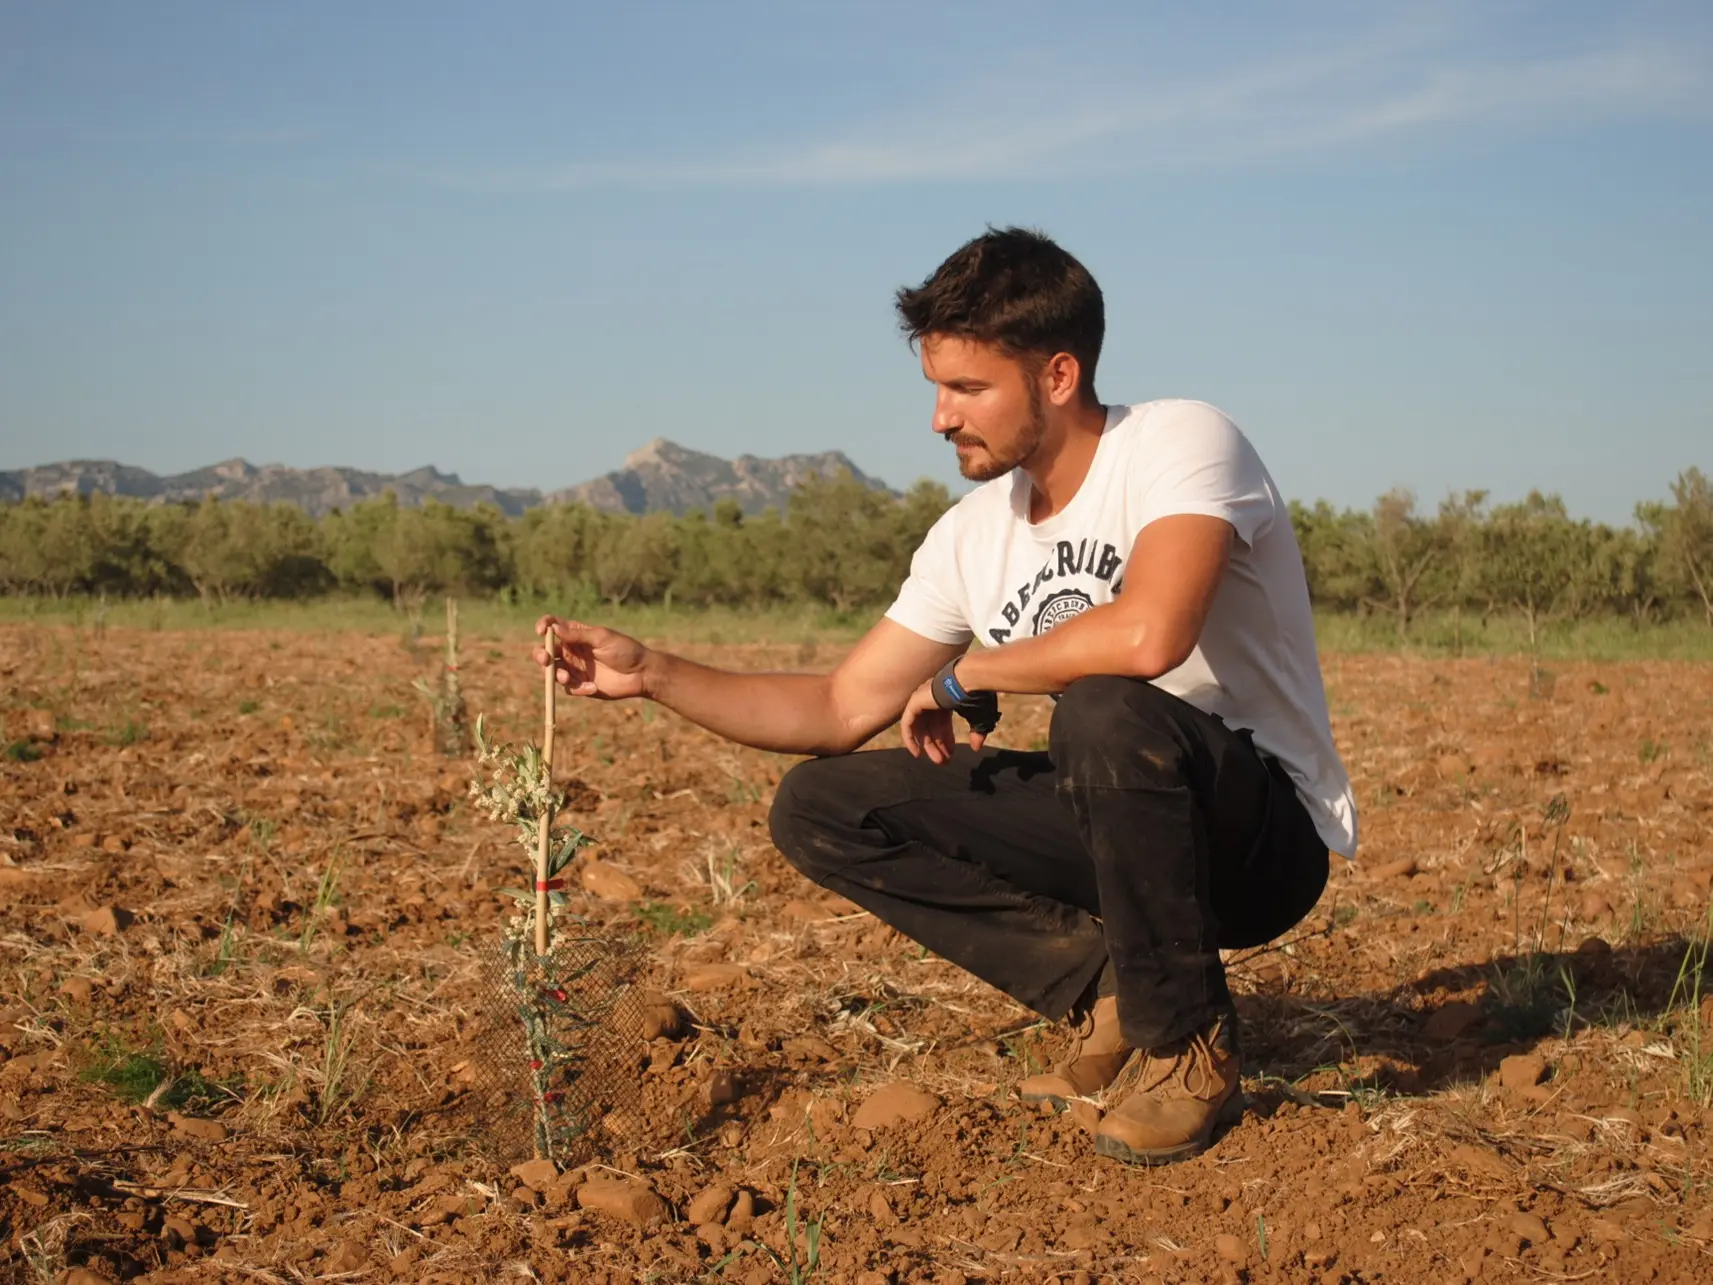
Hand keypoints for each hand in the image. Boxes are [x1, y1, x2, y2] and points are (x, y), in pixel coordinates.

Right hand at [533, 616, 652, 700]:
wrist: (641, 673)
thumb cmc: (625, 650)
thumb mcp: (602, 638)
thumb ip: (578, 635)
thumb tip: (554, 628)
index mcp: (576, 634)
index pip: (553, 626)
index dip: (543, 626)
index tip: (541, 631)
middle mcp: (572, 651)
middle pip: (545, 651)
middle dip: (540, 655)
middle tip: (545, 659)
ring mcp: (575, 668)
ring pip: (552, 672)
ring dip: (555, 674)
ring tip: (567, 677)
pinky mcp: (581, 685)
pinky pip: (569, 688)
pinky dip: (577, 689)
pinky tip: (593, 687)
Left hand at [899, 679, 988, 763]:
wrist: (970, 680)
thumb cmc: (978, 695)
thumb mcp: (979, 717)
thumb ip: (977, 732)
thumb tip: (976, 747)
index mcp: (947, 698)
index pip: (942, 722)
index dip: (946, 739)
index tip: (951, 754)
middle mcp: (933, 697)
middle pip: (931, 726)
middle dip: (938, 744)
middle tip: (944, 762)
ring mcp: (922, 698)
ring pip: (920, 726)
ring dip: (928, 745)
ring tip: (938, 761)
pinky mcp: (915, 702)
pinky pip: (907, 724)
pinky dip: (910, 739)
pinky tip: (917, 753)